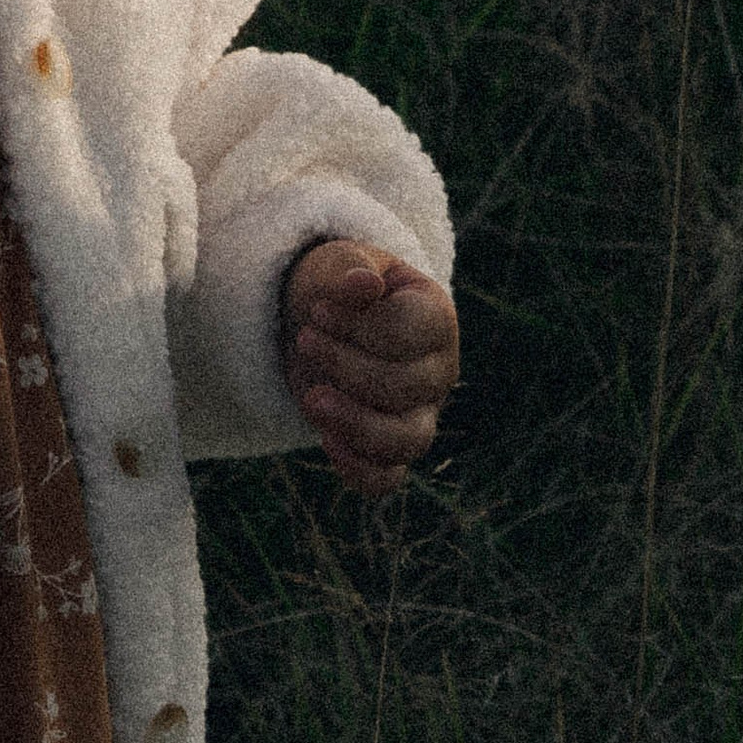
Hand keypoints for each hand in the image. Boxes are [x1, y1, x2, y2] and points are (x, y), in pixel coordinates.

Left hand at [282, 238, 458, 497]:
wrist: (317, 318)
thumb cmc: (335, 286)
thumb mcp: (336, 264)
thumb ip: (350, 270)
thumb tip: (365, 285)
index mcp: (436, 317)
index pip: (411, 333)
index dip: (359, 326)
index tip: (318, 311)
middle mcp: (438, 370)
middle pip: (406, 386)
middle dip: (345, 365)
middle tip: (304, 338)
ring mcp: (419, 414)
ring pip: (407, 440)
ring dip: (355, 423)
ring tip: (310, 398)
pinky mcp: (389, 447)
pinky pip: (387, 478)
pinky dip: (360, 470)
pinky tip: (326, 442)